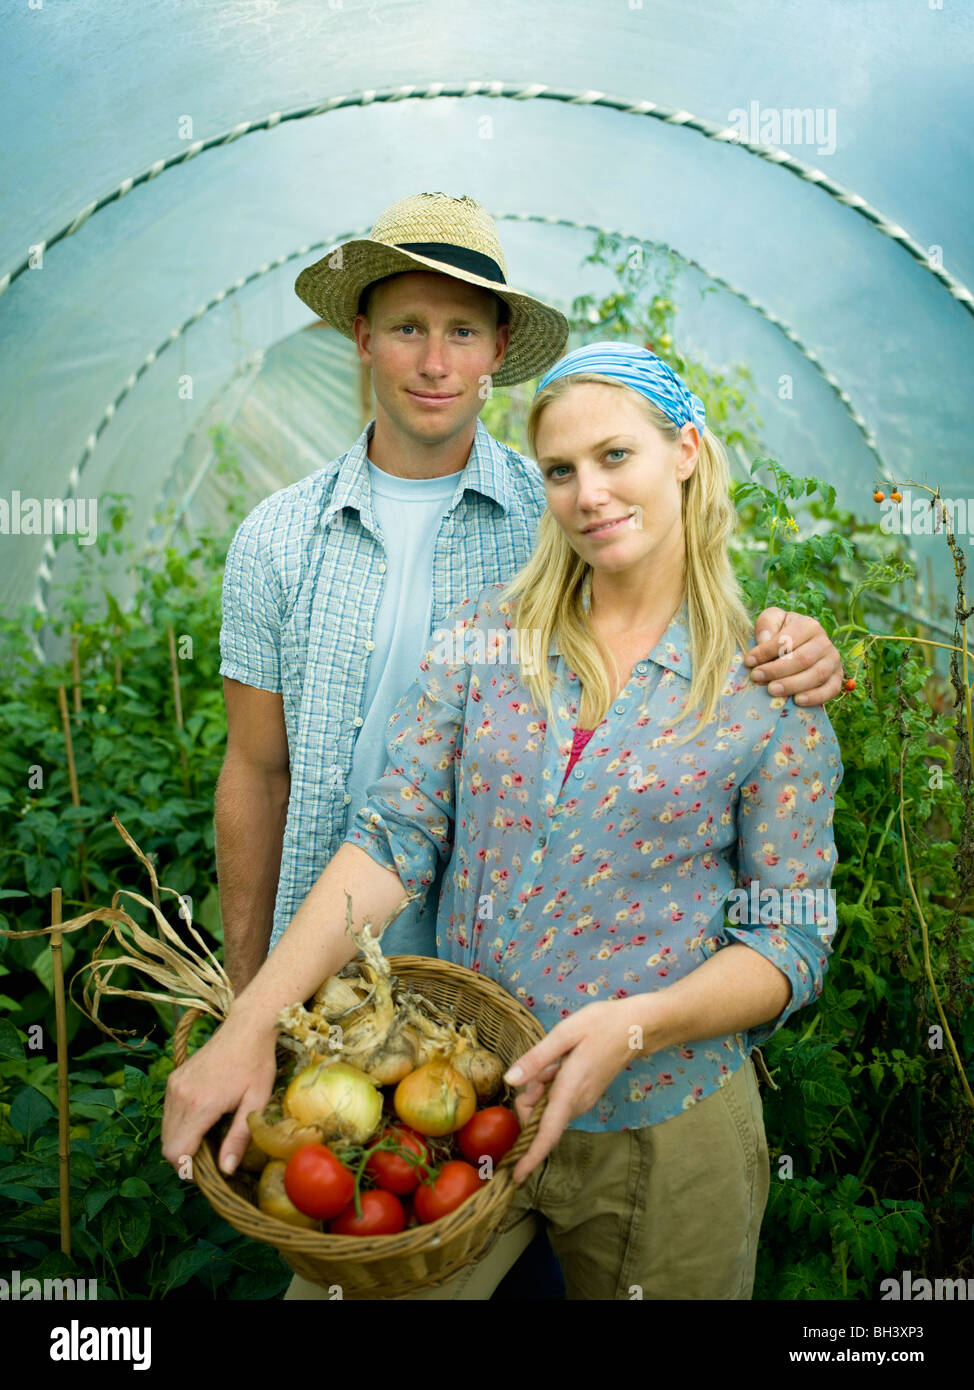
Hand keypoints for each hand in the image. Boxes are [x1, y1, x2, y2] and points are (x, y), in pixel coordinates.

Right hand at [161, 1010, 278, 1177]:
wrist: (246, 1028)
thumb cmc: (257, 1064)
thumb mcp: (256, 1103)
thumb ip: (238, 1138)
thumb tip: (226, 1170)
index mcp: (200, 1105)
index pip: (176, 1153)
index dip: (188, 1169)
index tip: (208, 1170)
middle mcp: (180, 1096)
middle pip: (167, 1145)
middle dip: (186, 1158)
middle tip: (211, 1155)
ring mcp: (174, 1085)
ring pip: (165, 1130)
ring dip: (182, 1140)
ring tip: (209, 1135)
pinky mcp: (174, 1078)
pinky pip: (168, 1112)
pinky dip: (179, 1123)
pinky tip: (203, 1117)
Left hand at [502, 999, 641, 1183]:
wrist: (636, 1028)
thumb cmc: (600, 1025)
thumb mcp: (564, 1034)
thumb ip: (536, 1060)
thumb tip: (509, 1081)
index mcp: (569, 1091)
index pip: (547, 1134)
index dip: (531, 1156)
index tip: (516, 1177)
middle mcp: (577, 1103)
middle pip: (539, 1117)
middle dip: (529, 1097)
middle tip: (543, 1065)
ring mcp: (583, 1102)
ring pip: (547, 1107)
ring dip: (540, 1089)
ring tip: (558, 1059)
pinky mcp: (586, 1097)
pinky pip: (558, 1100)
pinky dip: (551, 1086)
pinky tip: (564, 1063)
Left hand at [745, 608, 843, 705]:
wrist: (802, 645)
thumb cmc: (782, 632)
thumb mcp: (772, 620)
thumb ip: (766, 624)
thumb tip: (764, 640)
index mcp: (809, 625)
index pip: (787, 640)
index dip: (766, 651)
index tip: (749, 661)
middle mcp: (824, 642)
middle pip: (802, 659)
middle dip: (777, 670)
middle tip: (757, 677)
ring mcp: (833, 661)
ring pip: (816, 675)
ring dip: (793, 685)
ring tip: (771, 690)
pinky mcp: (837, 678)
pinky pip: (831, 689)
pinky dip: (815, 697)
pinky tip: (797, 701)